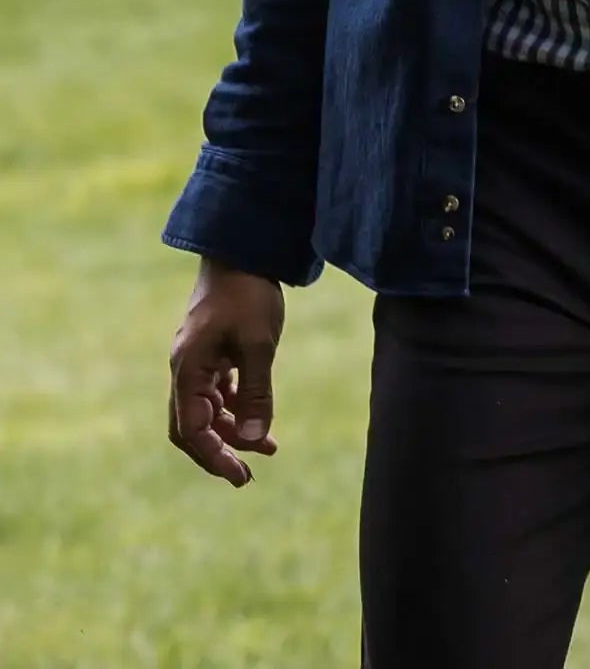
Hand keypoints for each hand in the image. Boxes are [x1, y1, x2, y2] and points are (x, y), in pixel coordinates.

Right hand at [168, 257, 284, 487]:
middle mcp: (185, 368)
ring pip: (206, 409)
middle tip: (247, 476)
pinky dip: (236, 406)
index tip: (241, 476)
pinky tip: (259, 417)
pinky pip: (217, 390)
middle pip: (191, 426)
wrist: (243, 249)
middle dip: (218, 452)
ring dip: (232, 430)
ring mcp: (197, 359)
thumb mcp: (259, 345)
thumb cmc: (249, 294)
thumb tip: (256, 439)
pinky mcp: (211, 349)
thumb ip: (256, 392)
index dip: (214, 458)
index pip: (191, 431)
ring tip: (267, 448)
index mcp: (188, 369)